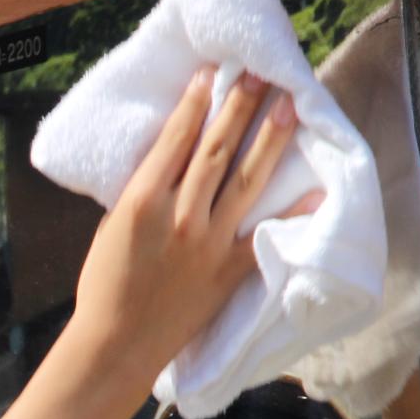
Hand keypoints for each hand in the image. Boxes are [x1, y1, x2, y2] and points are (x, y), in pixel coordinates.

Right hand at [71, 68, 317, 371]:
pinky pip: (264, 236)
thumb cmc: (105, 285)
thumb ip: (141, 194)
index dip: (195, 104)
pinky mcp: (228, 271)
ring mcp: (208, 243)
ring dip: (269, 140)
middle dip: (239, 108)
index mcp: (143, 202)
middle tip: (259, 74)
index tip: (211, 74)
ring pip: (245, 181)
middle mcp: (180, 216)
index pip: (175, 141)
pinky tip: (314, 190)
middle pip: (216, 151)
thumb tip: (169, 161)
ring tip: (288, 107)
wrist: (117, 344)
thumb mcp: (111, 227)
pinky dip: (292, 214)